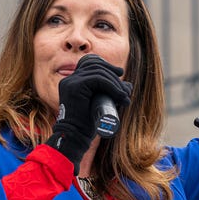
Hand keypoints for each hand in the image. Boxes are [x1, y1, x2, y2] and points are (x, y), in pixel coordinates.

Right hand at [45, 54, 131, 173]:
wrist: (76, 137)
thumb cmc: (87, 125)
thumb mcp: (100, 104)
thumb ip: (110, 94)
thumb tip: (129, 85)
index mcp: (72, 81)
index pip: (90, 62)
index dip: (106, 65)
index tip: (120, 73)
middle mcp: (70, 79)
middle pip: (95, 65)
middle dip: (113, 74)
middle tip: (125, 88)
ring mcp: (71, 82)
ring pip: (98, 72)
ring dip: (115, 82)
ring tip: (124, 96)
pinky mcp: (75, 87)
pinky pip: (97, 78)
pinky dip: (112, 85)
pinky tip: (120, 95)